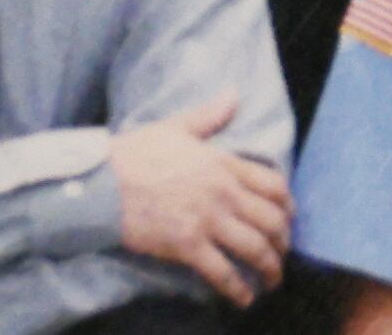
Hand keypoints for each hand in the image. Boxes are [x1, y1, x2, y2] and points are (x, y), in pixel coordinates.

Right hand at [111, 90, 293, 306]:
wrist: (102, 182)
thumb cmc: (135, 153)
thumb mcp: (176, 127)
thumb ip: (209, 115)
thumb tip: (233, 93)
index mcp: (223, 163)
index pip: (273, 184)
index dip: (288, 205)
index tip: (289, 218)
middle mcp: (223, 192)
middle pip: (271, 219)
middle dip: (283, 241)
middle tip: (282, 253)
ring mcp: (207, 220)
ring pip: (255, 248)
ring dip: (270, 268)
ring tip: (272, 279)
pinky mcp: (187, 246)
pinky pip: (223, 272)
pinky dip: (238, 289)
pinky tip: (244, 298)